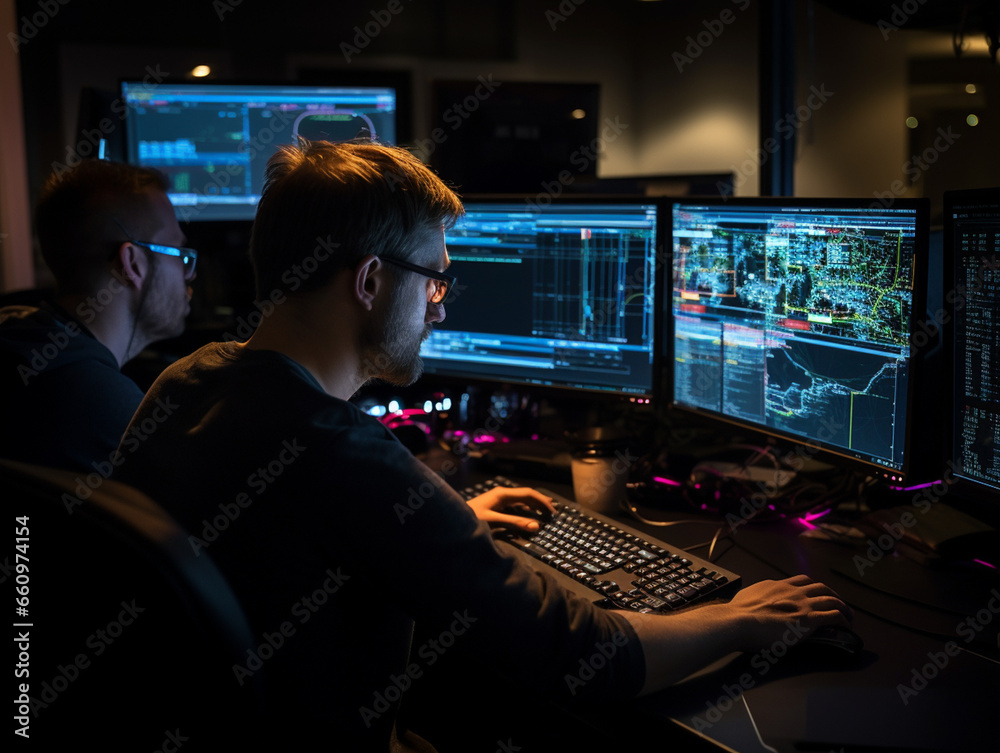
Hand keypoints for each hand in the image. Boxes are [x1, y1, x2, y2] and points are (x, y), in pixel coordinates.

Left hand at [466, 486, 555, 532]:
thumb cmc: (470, 519)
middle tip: (553, 512)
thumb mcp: (493, 522)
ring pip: (521, 500)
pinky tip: (530, 515)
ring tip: (546, 512)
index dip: (542, 502)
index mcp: (502, 494)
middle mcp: (502, 494)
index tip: (552, 512)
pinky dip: (526, 510)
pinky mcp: (496, 506)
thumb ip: (514, 523)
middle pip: (526, 495)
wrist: (452, 520)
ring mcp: (498, 499)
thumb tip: (536, 526)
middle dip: (540, 502)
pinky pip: (515, 506)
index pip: (528, 494)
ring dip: (534, 505)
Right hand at [727, 574, 852, 649]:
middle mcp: (792, 591)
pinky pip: (834, 616)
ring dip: (843, 605)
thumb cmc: (737, 614)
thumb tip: (753, 602)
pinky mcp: (809, 619)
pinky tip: (846, 624)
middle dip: (831, 593)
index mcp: (776, 585)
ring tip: (848, 614)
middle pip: (819, 586)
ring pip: (831, 598)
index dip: (811, 587)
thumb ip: (756, 597)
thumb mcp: (746, 598)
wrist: (738, 621)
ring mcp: (802, 604)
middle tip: (837, 602)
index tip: (814, 593)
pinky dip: (843, 619)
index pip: (800, 581)